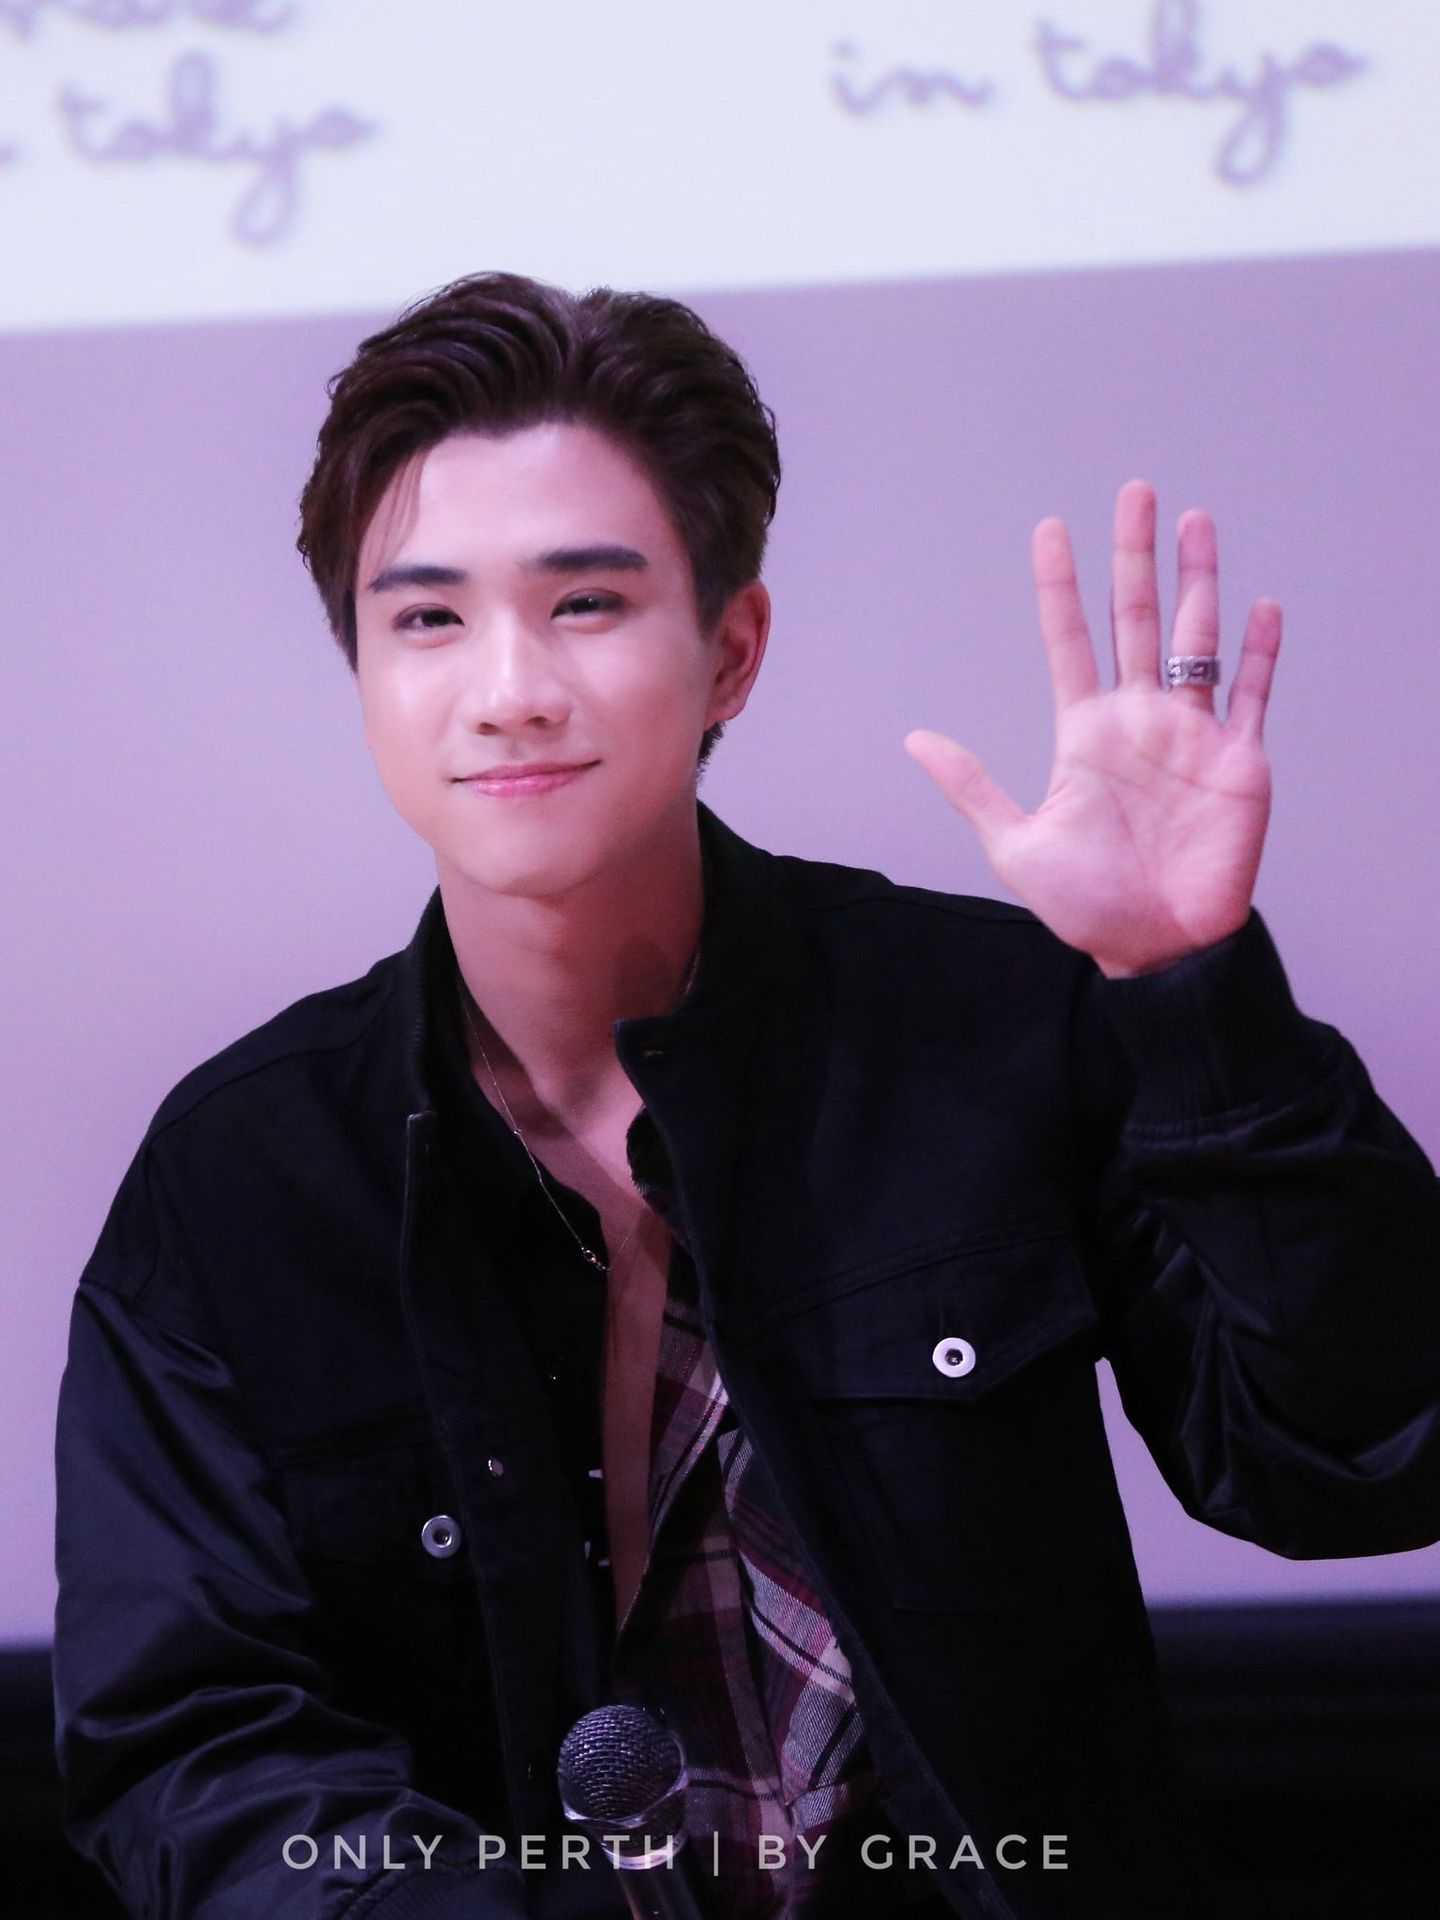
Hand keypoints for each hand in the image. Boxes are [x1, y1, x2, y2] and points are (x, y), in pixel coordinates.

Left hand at [904, 479, 1281, 976]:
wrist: (1156, 950)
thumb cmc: (1088, 906)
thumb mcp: (1015, 845)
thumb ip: (972, 787)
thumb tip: (915, 739)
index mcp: (1085, 732)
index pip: (1069, 640)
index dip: (1060, 585)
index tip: (1050, 528)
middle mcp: (1140, 720)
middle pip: (1136, 619)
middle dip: (1135, 557)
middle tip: (1135, 493)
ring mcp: (1191, 735)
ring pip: (1197, 638)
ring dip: (1197, 582)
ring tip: (1194, 523)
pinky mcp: (1238, 760)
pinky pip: (1250, 694)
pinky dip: (1258, 652)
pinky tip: (1260, 606)